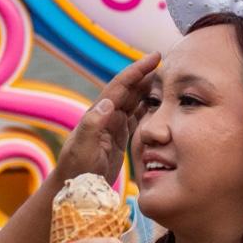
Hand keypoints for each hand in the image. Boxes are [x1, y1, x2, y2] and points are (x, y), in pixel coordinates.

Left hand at [54, 53, 159, 185]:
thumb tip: (109, 102)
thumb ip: (92, 124)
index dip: (137, 70)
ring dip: (149, 89)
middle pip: (130, 89)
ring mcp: (113, 125)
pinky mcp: (119, 137)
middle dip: (147, 74)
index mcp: (99, 113)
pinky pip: (136, 117)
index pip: (121, 86)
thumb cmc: (76, 168)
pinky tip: (160, 105)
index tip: (155, 56)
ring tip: (167, 79)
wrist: (73, 186)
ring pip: (135, 101)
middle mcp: (106, 115)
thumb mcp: (83, 147)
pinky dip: (148, 108)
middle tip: (168, 63)